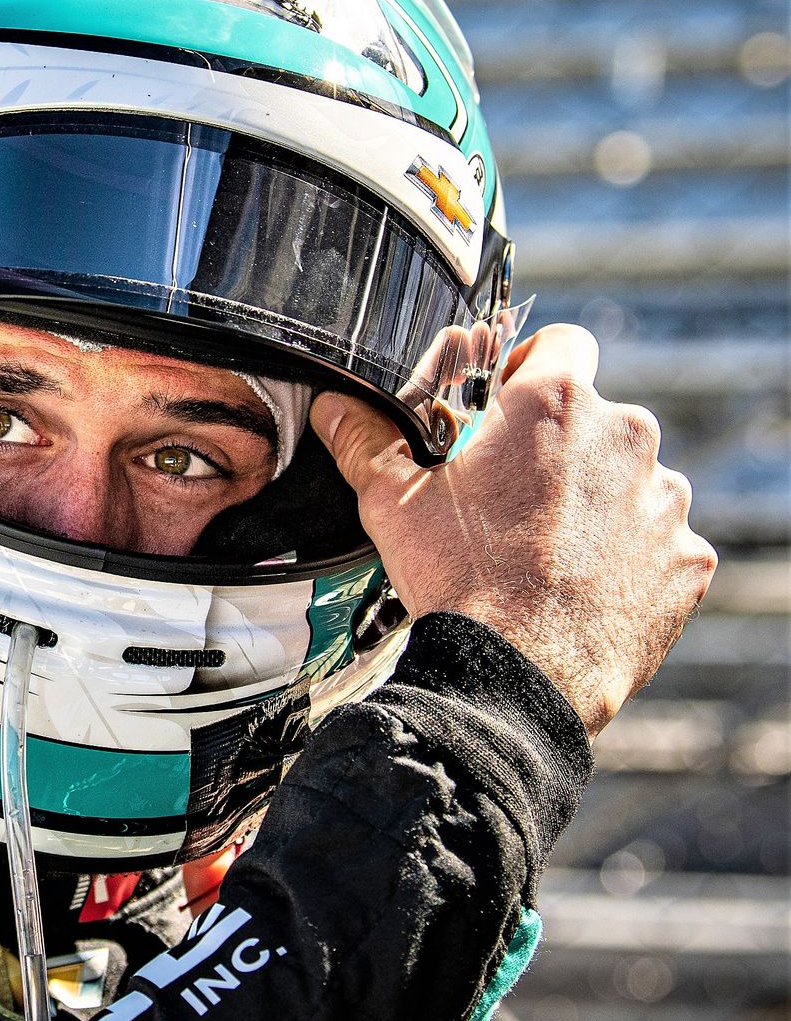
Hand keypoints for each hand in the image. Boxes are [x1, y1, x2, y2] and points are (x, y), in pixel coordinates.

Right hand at [311, 324, 716, 736]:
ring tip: (545, 549)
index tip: (507, 405)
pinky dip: (628, 556)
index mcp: (554, 405)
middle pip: (595, 419)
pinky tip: (582, 586)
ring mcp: (664, 500)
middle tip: (511, 494)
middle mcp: (625, 437)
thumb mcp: (393, 503)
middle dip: (559, 448)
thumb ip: (366, 441)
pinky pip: (658, 541)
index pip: (561, 343)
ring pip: (629, 480)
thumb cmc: (459, 580)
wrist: (518, 677)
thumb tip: (334, 408)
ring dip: (596, 501)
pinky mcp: (686, 558)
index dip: (530, 368)